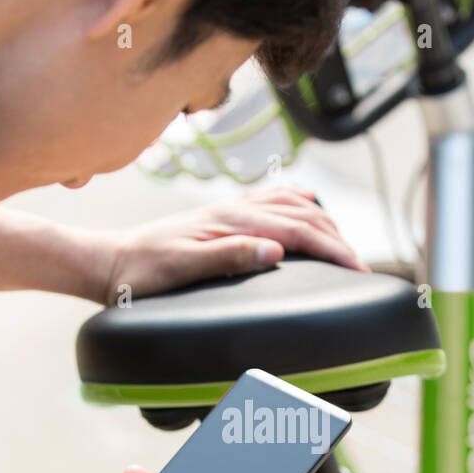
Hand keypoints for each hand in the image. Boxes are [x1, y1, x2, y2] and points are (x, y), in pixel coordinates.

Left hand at [96, 187, 368, 304]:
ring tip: (345, 246)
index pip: (299, 231)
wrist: (111, 262)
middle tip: (363, 269)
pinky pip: (272, 199)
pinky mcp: (224, 215)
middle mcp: (236, 209)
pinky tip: (307, 208)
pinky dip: (298, 202)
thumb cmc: (143, 273)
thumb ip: (230, 256)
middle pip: (304, 216)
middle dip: (338, 240)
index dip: (334, 250)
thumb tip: (276, 250)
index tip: (360, 271)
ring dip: (324, 222)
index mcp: (233, 222)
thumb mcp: (183, 270)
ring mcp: (231, 209)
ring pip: (292, 205)